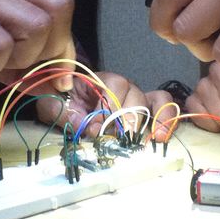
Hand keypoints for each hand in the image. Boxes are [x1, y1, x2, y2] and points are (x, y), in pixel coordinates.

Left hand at [33, 72, 174, 136]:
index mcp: (100, 80)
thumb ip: (63, 112)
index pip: (113, 86)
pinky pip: (163, 108)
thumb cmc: (62, 103)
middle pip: (135, 95)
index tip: (96, 128)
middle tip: (121, 139)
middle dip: (128, 118)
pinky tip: (161, 137)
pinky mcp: (146, 112)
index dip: (108, 106)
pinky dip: (167, 120)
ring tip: (153, 138)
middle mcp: (123, 86)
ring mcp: (137, 98)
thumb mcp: (53, 105)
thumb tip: (87, 127)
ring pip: (152, 101)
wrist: (66, 106)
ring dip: (155, 119)